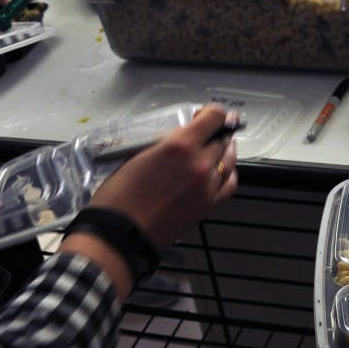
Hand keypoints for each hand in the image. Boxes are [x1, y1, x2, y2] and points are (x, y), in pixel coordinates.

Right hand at [85, 104, 238, 249]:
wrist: (119, 235)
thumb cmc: (119, 196)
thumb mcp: (137, 156)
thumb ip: (164, 144)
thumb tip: (178, 138)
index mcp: (180, 146)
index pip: (214, 117)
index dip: (213, 112)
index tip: (206, 114)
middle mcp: (200, 163)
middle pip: (221, 139)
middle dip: (214, 133)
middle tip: (206, 133)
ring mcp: (208, 186)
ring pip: (228, 160)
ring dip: (224, 150)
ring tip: (218, 146)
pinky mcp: (208, 206)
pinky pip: (229, 184)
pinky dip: (228, 173)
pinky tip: (223, 170)